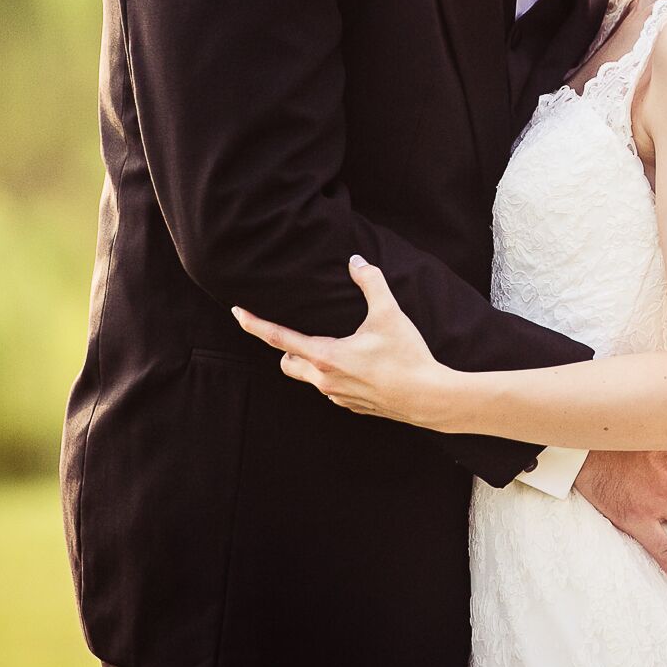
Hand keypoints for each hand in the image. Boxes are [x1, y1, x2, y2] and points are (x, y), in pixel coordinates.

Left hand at [231, 255, 452, 426]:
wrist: (428, 398)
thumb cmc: (407, 356)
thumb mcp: (389, 314)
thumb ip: (370, 282)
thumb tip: (356, 261)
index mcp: (326, 356)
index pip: (278, 338)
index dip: (254, 324)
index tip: (237, 312)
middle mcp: (324, 380)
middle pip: (287, 362)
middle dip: (287, 347)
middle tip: (300, 330)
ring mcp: (337, 396)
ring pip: (309, 377)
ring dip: (311, 361)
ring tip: (335, 345)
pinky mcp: (352, 405)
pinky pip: (330, 388)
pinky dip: (333, 374)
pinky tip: (358, 364)